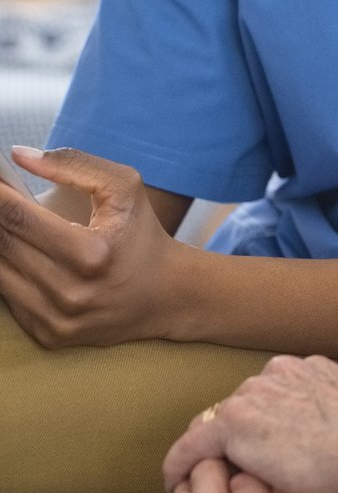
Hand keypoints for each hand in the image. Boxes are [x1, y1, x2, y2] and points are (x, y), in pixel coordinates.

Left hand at [0, 147, 192, 345]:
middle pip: (3, 245)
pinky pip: (8, 299)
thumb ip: (74, 165)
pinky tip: (16, 254)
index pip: (18, 218)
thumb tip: (18, 155)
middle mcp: (71, 293)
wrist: (167, 296)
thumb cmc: (142, 235)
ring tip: (7, 225)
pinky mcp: (48, 336)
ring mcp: (57, 320)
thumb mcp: (125, 188)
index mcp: (91, 253)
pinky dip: (7, 272)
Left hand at [163, 355, 337, 492]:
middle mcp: (281, 373)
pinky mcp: (235, 422)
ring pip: (216, 431)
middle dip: (233, 445)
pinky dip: (180, 469)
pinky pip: (191, 449)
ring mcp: (256, 393)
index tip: (261, 456)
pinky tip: (176, 489)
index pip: (270, 397)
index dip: (261, 430)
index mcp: (313, 371)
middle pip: (240, 409)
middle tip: (229, 479)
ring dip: (212, 463)